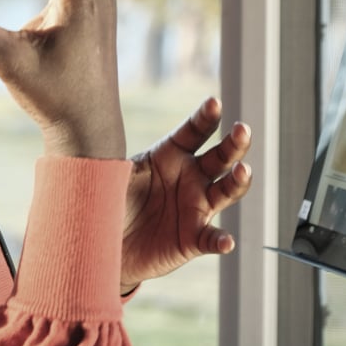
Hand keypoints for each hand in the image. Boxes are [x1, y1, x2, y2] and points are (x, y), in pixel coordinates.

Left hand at [120, 97, 251, 291]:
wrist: (104, 240)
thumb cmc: (110, 198)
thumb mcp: (112, 174)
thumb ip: (118, 160)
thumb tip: (106, 141)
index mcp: (171, 154)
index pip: (194, 131)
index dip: (205, 117)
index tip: (213, 103)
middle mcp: (190, 177)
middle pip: (220, 156)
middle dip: (234, 143)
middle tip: (242, 130)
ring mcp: (196, 207)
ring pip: (226, 191)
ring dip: (238, 181)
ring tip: (242, 171)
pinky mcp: (194, 238)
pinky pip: (212, 238)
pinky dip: (221, 240)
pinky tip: (226, 241)